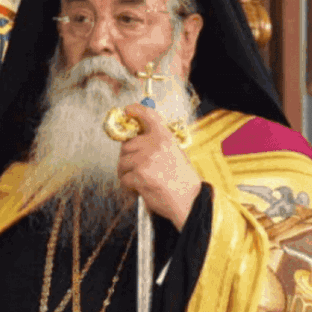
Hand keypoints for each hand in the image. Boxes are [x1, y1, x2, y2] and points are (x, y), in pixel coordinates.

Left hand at [117, 104, 200, 229]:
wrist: (188, 201)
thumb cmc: (182, 180)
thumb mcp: (174, 153)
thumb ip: (156, 144)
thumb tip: (136, 140)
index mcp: (165, 137)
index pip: (148, 116)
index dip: (136, 110)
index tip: (128, 110)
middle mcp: (155, 145)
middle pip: (127, 145)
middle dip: (127, 158)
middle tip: (134, 169)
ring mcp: (146, 159)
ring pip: (123, 163)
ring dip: (126, 174)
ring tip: (140, 182)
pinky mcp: (139, 174)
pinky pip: (124, 178)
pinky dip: (128, 187)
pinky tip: (139, 190)